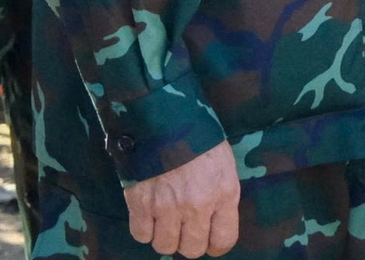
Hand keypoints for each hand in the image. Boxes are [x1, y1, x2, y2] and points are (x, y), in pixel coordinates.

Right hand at [123, 141, 239, 257]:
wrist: (166, 117)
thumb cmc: (201, 138)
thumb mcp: (224, 165)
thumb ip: (221, 196)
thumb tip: (214, 223)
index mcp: (224, 193)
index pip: (224, 240)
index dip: (217, 244)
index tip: (211, 240)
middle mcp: (197, 206)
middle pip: (192, 249)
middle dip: (190, 241)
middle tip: (186, 228)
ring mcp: (167, 207)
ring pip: (165, 246)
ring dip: (165, 236)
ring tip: (167, 219)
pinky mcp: (140, 204)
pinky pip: (141, 235)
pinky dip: (145, 228)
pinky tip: (149, 213)